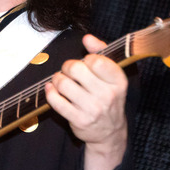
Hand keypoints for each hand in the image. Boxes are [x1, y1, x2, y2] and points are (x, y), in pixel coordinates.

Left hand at [45, 34, 128, 169]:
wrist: (110, 132)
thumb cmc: (109, 97)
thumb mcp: (112, 75)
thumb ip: (101, 52)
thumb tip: (87, 38)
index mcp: (118, 81)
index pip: (96, 60)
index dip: (87, 59)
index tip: (86, 63)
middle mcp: (108, 95)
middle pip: (76, 69)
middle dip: (67, 67)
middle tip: (69, 71)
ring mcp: (93, 109)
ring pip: (63, 84)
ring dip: (57, 79)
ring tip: (61, 81)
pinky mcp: (79, 120)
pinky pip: (56, 101)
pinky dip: (50, 92)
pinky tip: (52, 90)